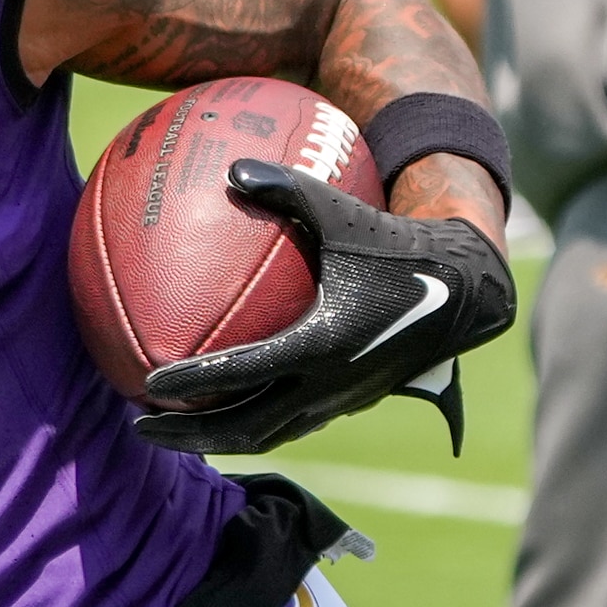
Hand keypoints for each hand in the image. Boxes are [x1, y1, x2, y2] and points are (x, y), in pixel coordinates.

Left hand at [134, 159, 516, 456]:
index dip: (192, 383)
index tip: (148, 386)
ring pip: (268, 434)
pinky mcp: (349, 403)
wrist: (467, 292)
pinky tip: (219, 408)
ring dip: (216, 440)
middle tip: (139, 427)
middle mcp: (328, 384)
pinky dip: (250, 423)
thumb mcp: (344, 211)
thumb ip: (287, 188)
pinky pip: (289, 423)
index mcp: (322, 343)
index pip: (242, 373)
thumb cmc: (398, 244)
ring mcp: (340, 401)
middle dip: (189, 436)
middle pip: (246, 427)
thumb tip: (230, 167)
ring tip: (169, 432)